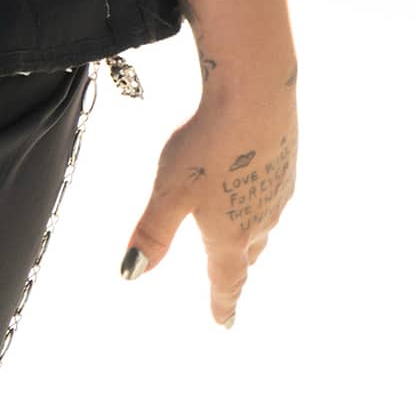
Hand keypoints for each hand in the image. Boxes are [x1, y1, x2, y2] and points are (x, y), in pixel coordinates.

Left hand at [120, 77, 296, 324]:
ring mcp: (278, 189)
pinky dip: (261, 197)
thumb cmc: (208, 145)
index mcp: (230, 234)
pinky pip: (272, 190)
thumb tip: (130, 273)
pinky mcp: (286, 160)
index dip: (223, 303)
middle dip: (236, 268)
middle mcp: (260, 218)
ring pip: (264, 223)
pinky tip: (254, 182)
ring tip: (243, 237)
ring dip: (251, 234)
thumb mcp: (170, 191)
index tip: (223, 323)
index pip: (226, 279)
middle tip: (230, 281)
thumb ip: (153, 232)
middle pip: (247, 253)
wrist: (256, 94)